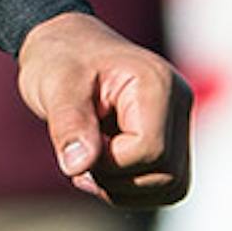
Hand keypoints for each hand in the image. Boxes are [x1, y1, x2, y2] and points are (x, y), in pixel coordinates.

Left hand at [17, 11, 192, 206]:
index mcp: (157, 83)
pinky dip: (129, 187)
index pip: (151, 150)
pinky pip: (163, 184)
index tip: (77, 142)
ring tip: (87, 160)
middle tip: (77, 155)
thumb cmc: (58, 58)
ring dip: (123, 187)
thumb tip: (78, 166)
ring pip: (170, 186)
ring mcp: (177, 122)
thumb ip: (68, 123)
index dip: (110, 161)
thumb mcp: (54, 84)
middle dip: (117, 177)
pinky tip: (99, 166)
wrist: (63, 43)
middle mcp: (178, 103)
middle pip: (166, 175)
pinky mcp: (169, 138)